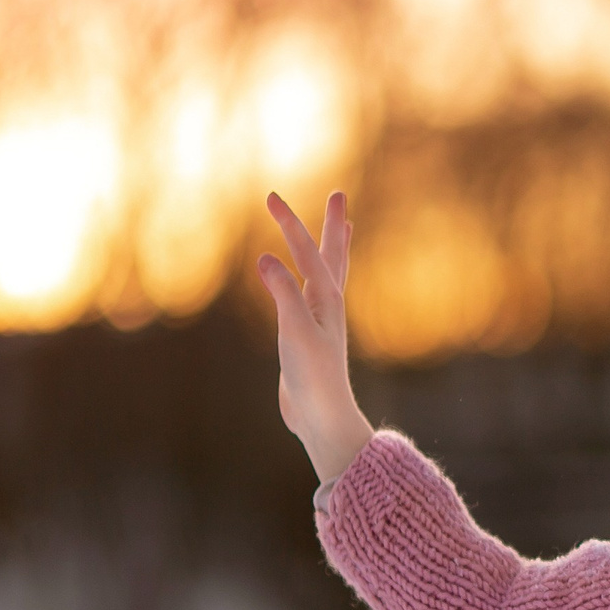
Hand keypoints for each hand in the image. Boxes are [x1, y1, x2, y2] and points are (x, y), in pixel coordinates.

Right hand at [255, 190, 374, 485]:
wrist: (321, 415)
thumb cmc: (312, 376)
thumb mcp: (295, 331)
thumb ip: (283, 294)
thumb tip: (266, 258)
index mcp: (327, 299)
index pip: (308, 252)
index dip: (289, 224)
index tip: (271, 197)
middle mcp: (328, 305)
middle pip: (332, 255)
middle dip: (331, 224)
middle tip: (338, 194)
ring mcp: (320, 319)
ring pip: (328, 273)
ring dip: (331, 247)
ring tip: (342, 227)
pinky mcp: (309, 335)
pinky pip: (310, 294)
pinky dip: (310, 277)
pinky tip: (306, 280)